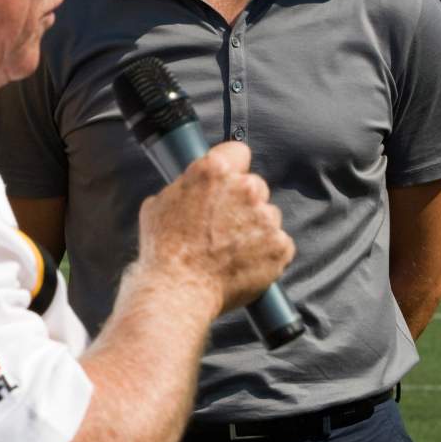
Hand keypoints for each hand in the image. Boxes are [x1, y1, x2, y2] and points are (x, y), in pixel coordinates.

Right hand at [134, 141, 294, 316]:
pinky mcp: (280, 246)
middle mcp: (245, 188)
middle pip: (254, 185)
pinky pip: (278, 243)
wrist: (178, 290)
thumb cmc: (164, 249)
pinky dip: (266, 253)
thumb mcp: (160, 204)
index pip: (237, 151)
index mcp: (214, 170)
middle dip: (242, 201)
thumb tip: (192, 187)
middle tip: (223, 225)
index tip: (228, 180)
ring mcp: (266, 217)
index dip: (231, 167)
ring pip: (267, 215)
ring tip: (230, 250)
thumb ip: (185, 188)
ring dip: (255, 227)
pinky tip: (243, 263)